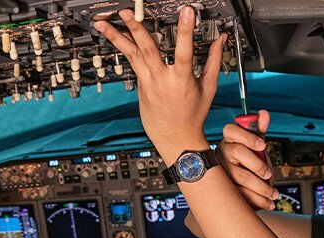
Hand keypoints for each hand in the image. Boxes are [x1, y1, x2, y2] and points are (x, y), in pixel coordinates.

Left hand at [93, 7, 225, 163]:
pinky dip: (123, 48)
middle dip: (135, 27)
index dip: (185, 31)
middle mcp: (161, 80)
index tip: (186, 12)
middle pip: (146, 49)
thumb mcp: (209, 88)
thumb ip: (213, 60)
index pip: (184, 51)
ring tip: (103, 23)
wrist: (175, 139)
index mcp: (181, 80)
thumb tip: (221, 39)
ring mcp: (147, 83)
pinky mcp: (140, 86)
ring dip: (115, 37)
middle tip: (126, 11)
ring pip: (130, 55)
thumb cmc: (193, 116)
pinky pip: (131, 62)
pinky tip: (115, 35)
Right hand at [219, 109, 279, 209]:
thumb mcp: (254, 144)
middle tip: (268, 174)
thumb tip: (263, 113)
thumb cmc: (246, 160)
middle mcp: (222, 153)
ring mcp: (221, 171)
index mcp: (229, 139)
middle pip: (238, 154)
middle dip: (258, 165)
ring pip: (240, 177)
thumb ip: (259, 129)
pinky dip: (257, 201)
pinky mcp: (223, 188)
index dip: (248, 136)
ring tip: (273, 194)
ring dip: (262, 188)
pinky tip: (267, 202)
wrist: (238, 185)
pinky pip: (240, 194)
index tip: (263, 144)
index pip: (232, 130)